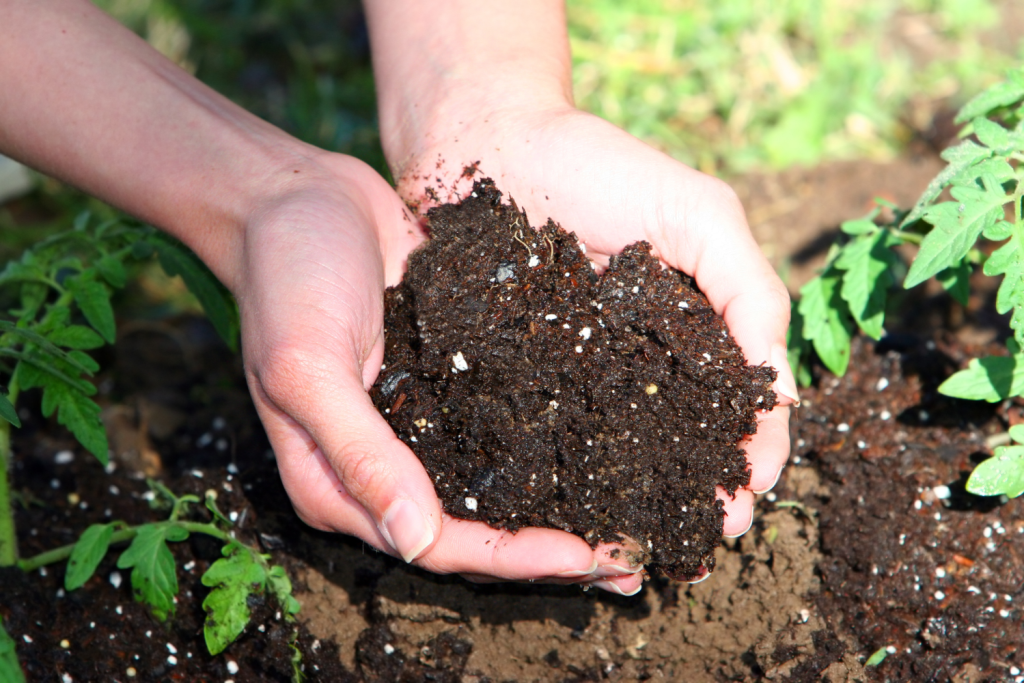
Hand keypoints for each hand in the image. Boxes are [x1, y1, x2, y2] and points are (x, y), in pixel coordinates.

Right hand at [235, 152, 646, 591]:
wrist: (300, 197)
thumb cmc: (286, 279)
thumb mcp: (306, 367)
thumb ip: (358, 453)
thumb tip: (414, 540)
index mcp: (338, 485)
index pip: (437, 545)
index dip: (514, 558)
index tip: (587, 557)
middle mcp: (383, 467)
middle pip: (476, 531)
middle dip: (551, 549)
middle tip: (631, 558)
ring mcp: (418, 426)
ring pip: (497, 487)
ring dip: (560, 507)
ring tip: (632, 516)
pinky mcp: (447, 383)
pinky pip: (502, 426)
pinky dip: (548, 444)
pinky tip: (600, 444)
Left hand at [388, 104, 796, 551]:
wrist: (486, 144)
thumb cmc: (597, 167)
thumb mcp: (699, 213)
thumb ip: (748, 287)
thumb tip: (777, 384)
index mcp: (694, 324)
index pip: (739, 403)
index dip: (751, 453)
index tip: (746, 499)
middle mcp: (642, 357)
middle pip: (683, 440)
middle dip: (699, 494)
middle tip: (702, 542)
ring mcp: (581, 369)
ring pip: (622, 450)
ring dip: (641, 501)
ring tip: (647, 549)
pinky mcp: (521, 373)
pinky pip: (552, 433)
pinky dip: (574, 476)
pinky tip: (578, 513)